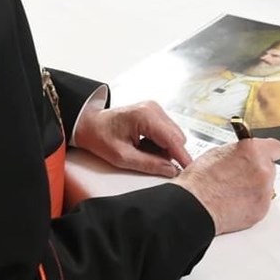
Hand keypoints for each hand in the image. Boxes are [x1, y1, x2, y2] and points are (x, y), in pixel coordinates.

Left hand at [73, 101, 192, 177]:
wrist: (90, 124)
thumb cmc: (100, 137)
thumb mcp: (122, 157)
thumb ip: (149, 164)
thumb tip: (171, 170)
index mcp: (145, 116)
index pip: (173, 139)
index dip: (182, 157)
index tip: (189, 170)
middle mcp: (153, 109)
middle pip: (176, 137)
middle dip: (170, 153)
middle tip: (152, 163)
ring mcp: (154, 109)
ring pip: (173, 135)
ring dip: (164, 149)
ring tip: (143, 152)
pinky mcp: (154, 113)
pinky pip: (167, 132)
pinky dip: (160, 143)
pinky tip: (145, 146)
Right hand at [171, 137, 279, 234]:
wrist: (195, 205)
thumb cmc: (200, 180)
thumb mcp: (217, 153)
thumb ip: (239, 152)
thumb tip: (242, 155)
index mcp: (253, 151)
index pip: (275, 147)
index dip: (268, 152)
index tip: (266, 155)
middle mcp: (263, 170)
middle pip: (269, 168)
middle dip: (257, 171)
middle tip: (239, 176)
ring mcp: (264, 191)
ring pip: (266, 187)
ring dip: (254, 187)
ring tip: (233, 191)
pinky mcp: (262, 210)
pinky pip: (261, 203)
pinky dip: (251, 203)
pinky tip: (234, 202)